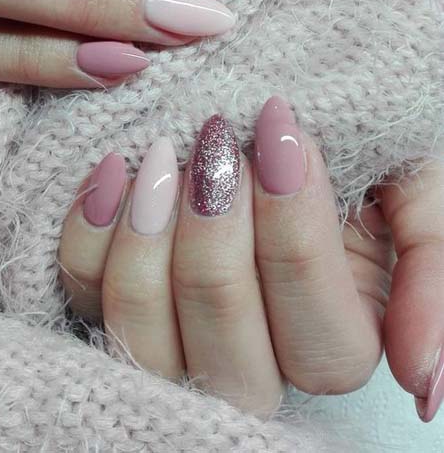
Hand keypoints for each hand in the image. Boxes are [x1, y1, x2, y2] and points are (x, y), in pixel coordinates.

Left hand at [58, 94, 443, 418]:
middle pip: (229, 347)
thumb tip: (423, 380)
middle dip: (219, 237)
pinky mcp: (110, 294)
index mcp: (334, 340)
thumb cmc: (350, 148)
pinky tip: (115, 170)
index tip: (280, 131)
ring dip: (152, 241)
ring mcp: (175, 334)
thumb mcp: (411, 187)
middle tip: (218, 141)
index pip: (322, 339)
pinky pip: (85, 291)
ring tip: (163, 156)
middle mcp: (253, 359)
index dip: (297, 236)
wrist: (274, 112)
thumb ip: (431, 270)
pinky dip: (91, 232)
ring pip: (149, 338)